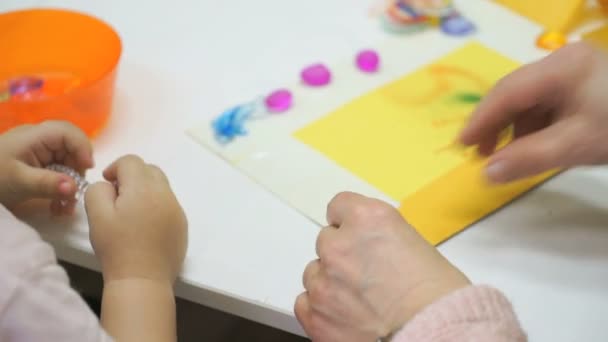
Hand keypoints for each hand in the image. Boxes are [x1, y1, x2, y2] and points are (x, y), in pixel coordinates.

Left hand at [0, 121, 93, 213]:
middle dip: (77, 172)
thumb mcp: (19, 183)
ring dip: (70, 186)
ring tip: (65, 208)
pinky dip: (61, 190)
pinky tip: (58, 208)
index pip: (69, 133)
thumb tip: (75, 188)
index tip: (86, 170)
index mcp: (36, 136)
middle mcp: (40, 141)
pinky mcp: (36, 167)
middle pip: (72, 149)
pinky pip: (58, 174)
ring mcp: (38, 154)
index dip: (83, 148)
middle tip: (75, 194)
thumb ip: (48, 184)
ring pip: (67, 164)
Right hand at [84, 155, 187, 283]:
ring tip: (131, 214)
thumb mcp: (96, 215)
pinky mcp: (182, 225)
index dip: (115, 168)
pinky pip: (169, 205)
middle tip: (118, 198)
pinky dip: (157, 207)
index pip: (131, 161)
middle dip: (133, 177)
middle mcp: (165, 194)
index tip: (108, 185)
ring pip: (161, 187)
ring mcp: (177, 210)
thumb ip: (98, 190)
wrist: (143, 280)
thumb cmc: (116, 247)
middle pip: (150, 170)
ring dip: (146, 191)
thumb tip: (110, 185)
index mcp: (143, 187)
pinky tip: (145, 228)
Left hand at [295, 192, 469, 341]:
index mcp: (366, 218)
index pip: (339, 206)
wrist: (434, 331)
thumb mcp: (411, 240)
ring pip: (315, 272)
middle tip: (367, 274)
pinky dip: (321, 308)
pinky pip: (304, 302)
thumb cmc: (436, 294)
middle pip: (326, 241)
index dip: (350, 224)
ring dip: (331, 282)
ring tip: (360, 299)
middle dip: (343, 255)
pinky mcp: (315, 313)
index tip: (356, 235)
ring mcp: (323, 281)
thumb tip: (366, 243)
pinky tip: (344, 314)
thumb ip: (378, 234)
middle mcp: (339, 245)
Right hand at [460, 42, 607, 182]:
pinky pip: (547, 104)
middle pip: (515, 93)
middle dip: (494, 124)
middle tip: (479, 154)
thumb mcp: (577, 145)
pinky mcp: (585, 85)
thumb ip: (527, 159)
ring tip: (504, 156)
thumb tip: (485, 175)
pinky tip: (531, 145)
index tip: (461, 146)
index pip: (507, 93)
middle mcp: (563, 62)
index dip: (480, 120)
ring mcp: (575, 72)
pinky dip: (533, 126)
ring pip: (529, 100)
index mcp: (561, 68)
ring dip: (513, 128)